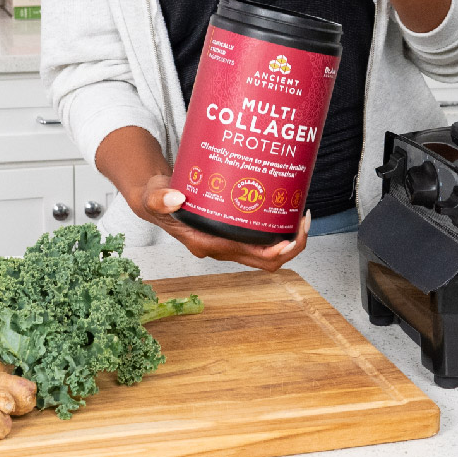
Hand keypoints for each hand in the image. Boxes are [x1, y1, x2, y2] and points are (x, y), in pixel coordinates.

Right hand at [137, 174, 310, 271]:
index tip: (291, 233)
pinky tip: (283, 208)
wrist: (157, 199)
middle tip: (303, 220)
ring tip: (300, 214)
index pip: (249, 255)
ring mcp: (228, 242)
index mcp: (208, 243)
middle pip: (265, 260)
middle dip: (290, 246)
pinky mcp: (231, 232)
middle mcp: (222, 247)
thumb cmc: (158, 199)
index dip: (276, 249)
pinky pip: (260, 239)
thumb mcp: (154, 196)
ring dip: (287, 239)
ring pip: (266, 253)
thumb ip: (160, 198)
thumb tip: (176, 198)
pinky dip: (276, 229)